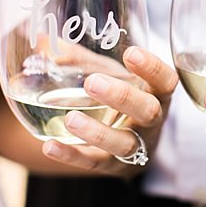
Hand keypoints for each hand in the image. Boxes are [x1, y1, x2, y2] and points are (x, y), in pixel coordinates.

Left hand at [41, 46, 177, 177]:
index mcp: (155, 94)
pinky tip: (49, 145)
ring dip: (98, 132)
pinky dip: (71, 155)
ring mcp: (134, 147)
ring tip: (71, 118)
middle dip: (122, 97)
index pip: (166, 81)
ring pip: (124, 143)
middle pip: (148, 111)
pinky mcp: (112, 166)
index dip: (153, 69)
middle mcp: (150, 122)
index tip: (131, 54)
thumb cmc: (117, 97)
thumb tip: (39, 39)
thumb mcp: (108, 75)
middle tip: (92, 82)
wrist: (121, 141)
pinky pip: (94, 163)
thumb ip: (81, 58)